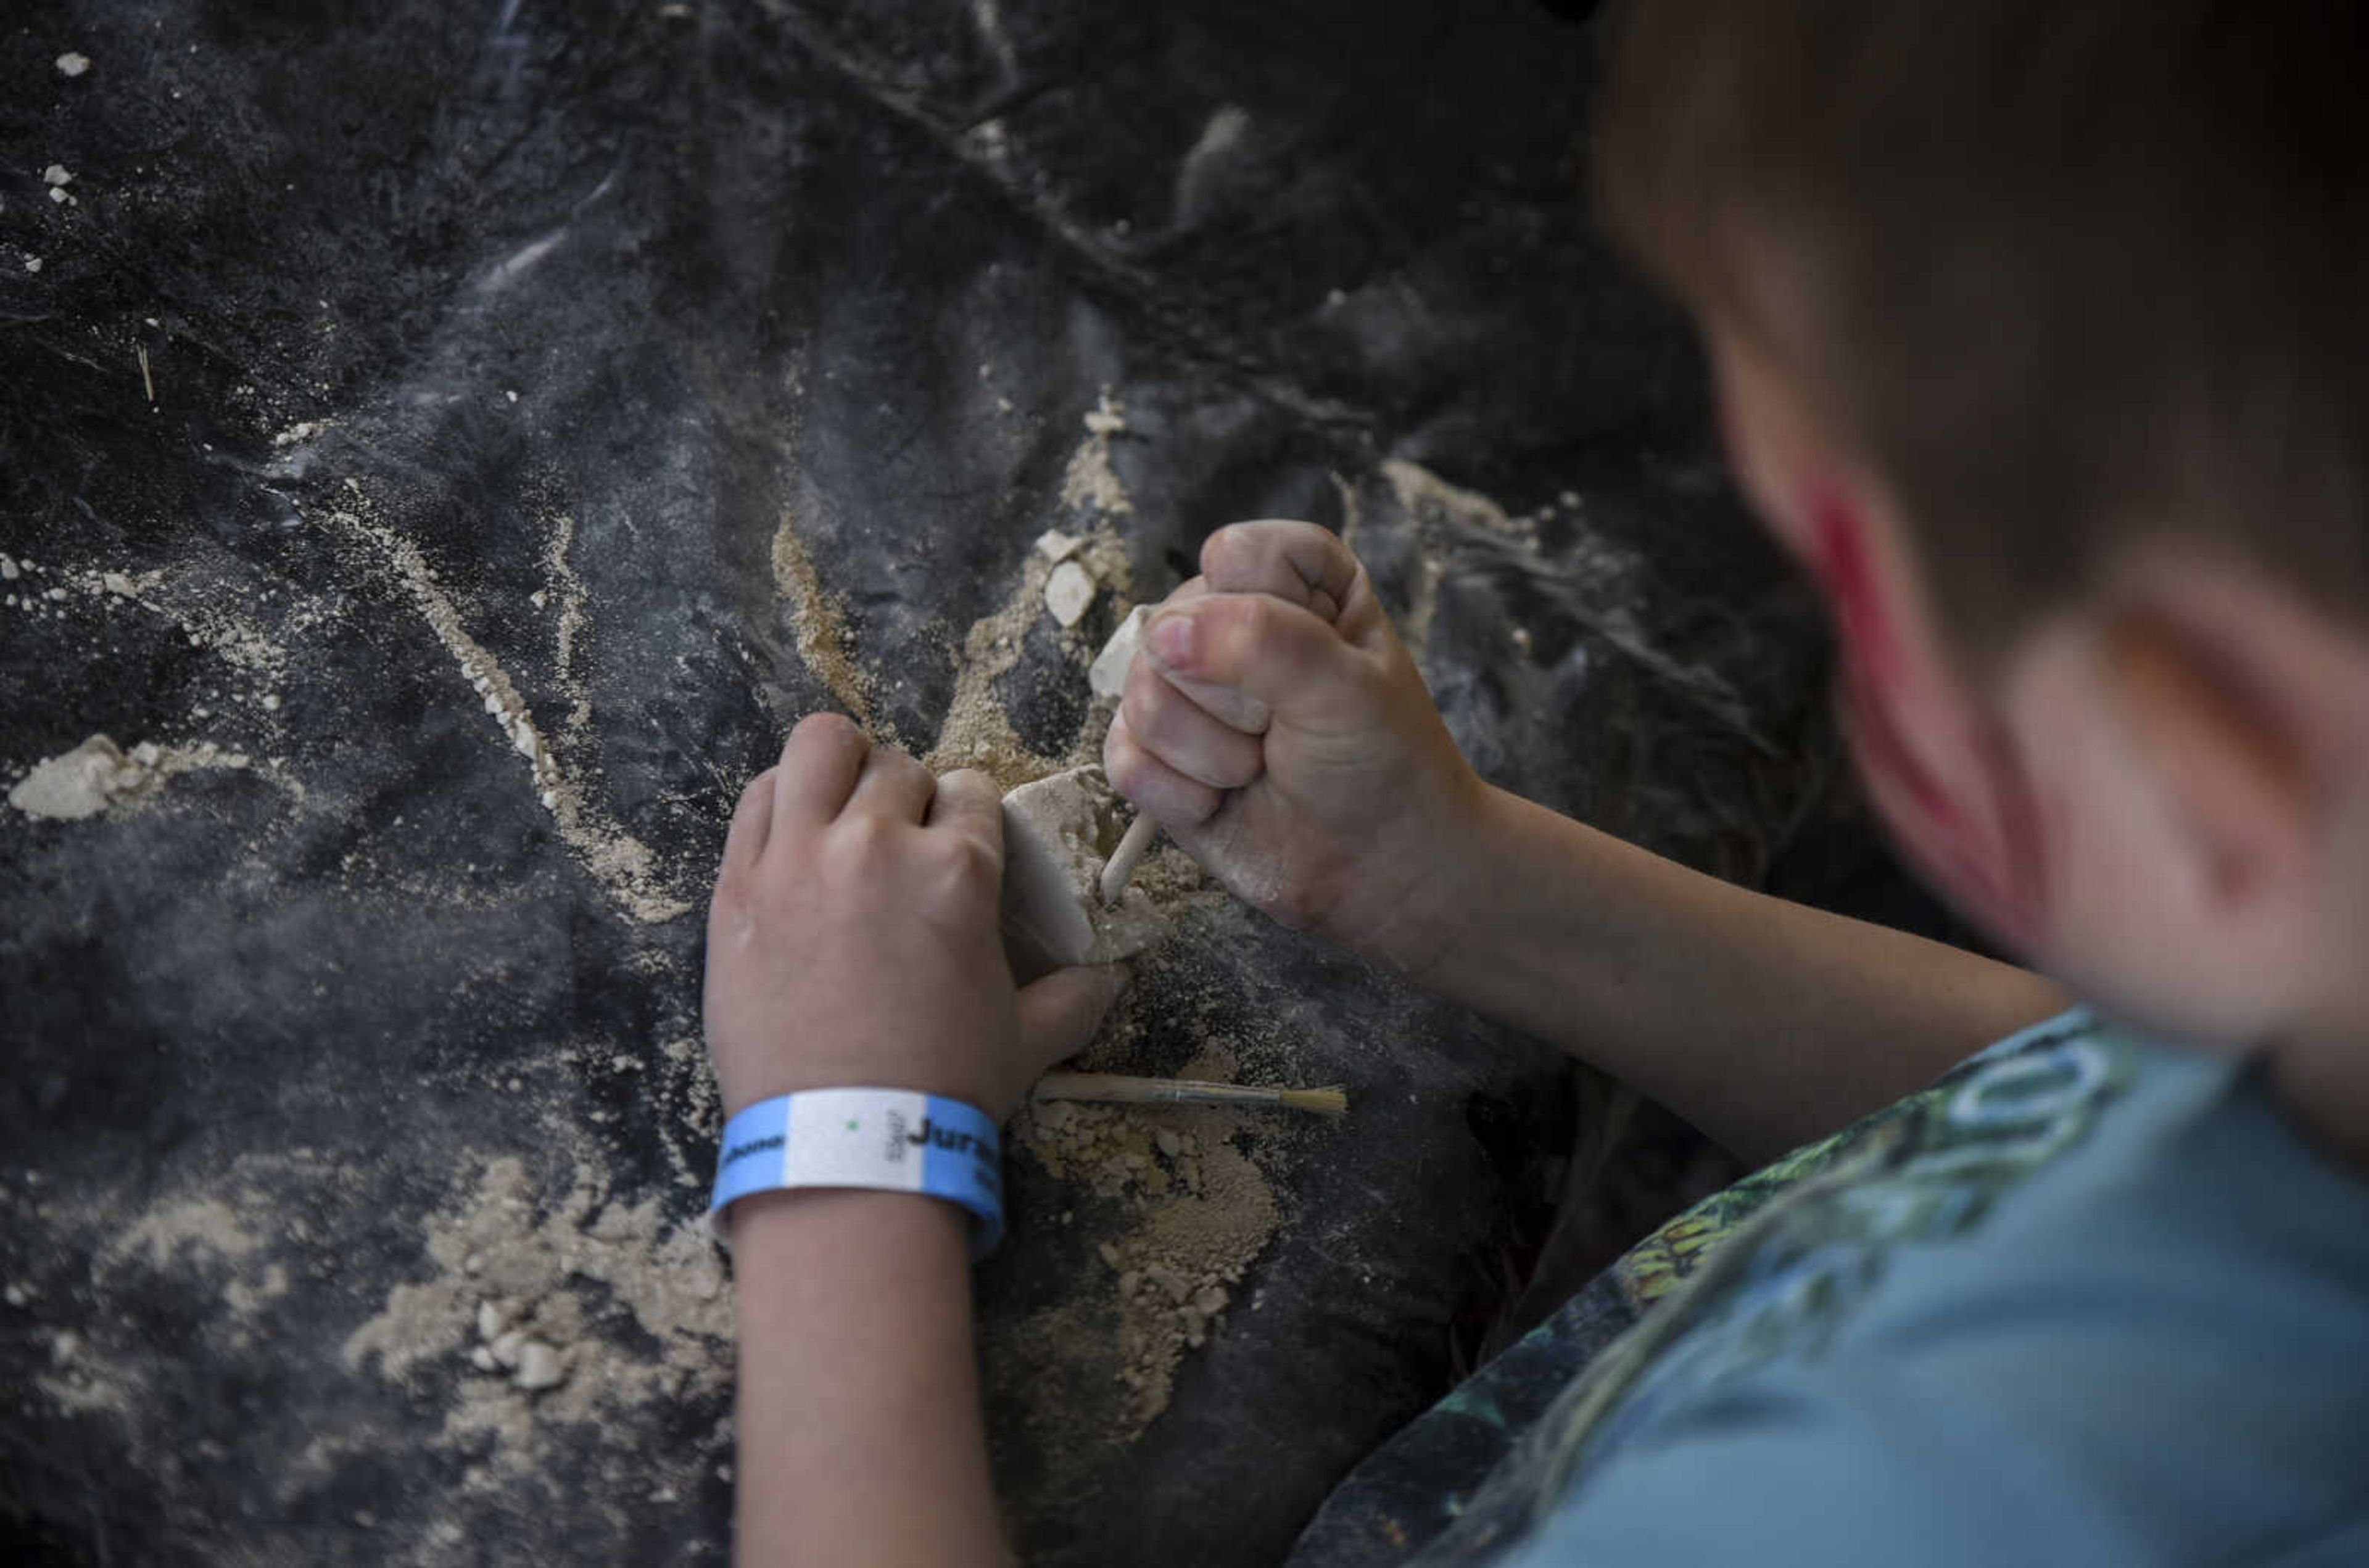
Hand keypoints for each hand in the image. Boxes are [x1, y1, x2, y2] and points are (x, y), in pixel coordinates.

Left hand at [705, 714, 1124, 1122]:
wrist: (847, 1142)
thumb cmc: (944, 1088)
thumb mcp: (1029, 1040)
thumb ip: (1076, 996)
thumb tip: (1114, 976)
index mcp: (959, 872)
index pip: (972, 792)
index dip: (969, 817)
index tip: (958, 844)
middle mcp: (878, 845)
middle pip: (899, 768)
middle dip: (909, 798)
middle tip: (902, 844)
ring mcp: (798, 859)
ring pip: (819, 749)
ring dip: (842, 767)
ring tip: (843, 805)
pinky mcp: (738, 887)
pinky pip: (756, 800)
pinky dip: (780, 801)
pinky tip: (794, 832)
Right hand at [1102, 520, 1489, 975]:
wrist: (1381, 868)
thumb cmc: (1383, 764)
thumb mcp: (1346, 688)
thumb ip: (1264, 641)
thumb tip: (1166, 635)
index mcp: (1294, 581)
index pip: (1234, 555)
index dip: (1264, 612)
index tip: (1318, 661)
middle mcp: (1230, 623)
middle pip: (1172, 628)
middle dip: (1234, 700)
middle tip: (1288, 730)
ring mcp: (1186, 690)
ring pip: (1141, 696)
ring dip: (1211, 753)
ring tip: (1261, 768)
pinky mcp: (1157, 756)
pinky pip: (1124, 758)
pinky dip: (1180, 793)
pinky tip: (1225, 800)